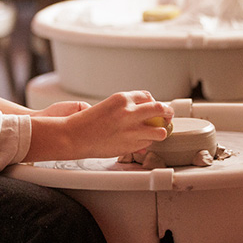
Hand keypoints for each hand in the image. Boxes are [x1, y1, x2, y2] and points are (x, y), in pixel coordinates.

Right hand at [25, 91, 174, 161]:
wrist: (74, 136)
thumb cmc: (89, 121)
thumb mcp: (110, 105)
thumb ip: (128, 107)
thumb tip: (145, 110)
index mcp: (123, 98)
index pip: (149, 96)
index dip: (154, 102)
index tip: (156, 106)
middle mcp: (129, 112)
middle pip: (160, 109)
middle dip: (167, 113)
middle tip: (168, 116)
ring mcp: (131, 130)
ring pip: (160, 131)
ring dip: (160, 132)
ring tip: (157, 133)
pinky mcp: (130, 146)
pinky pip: (147, 144)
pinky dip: (147, 143)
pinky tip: (141, 142)